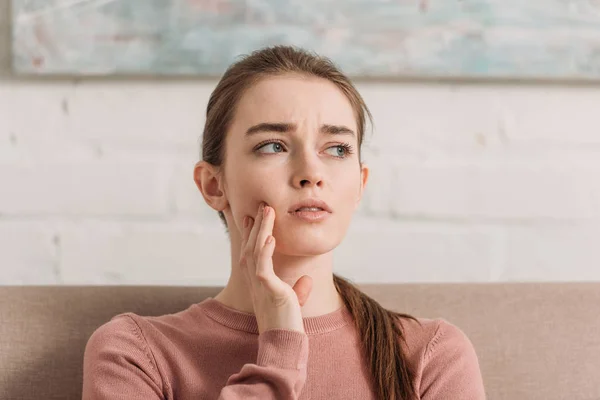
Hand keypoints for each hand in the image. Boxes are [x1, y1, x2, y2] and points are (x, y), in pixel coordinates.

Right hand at [239, 202, 312, 333]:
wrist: (284, 342)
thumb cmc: (287, 324)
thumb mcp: (293, 302)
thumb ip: (298, 289)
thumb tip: (308, 279)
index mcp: (258, 282)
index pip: (252, 252)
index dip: (252, 234)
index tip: (253, 217)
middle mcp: (254, 281)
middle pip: (251, 246)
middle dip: (256, 225)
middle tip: (261, 206)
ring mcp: (259, 285)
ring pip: (255, 250)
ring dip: (261, 229)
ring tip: (267, 211)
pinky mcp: (267, 289)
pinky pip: (263, 265)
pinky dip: (265, 250)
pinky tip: (271, 237)